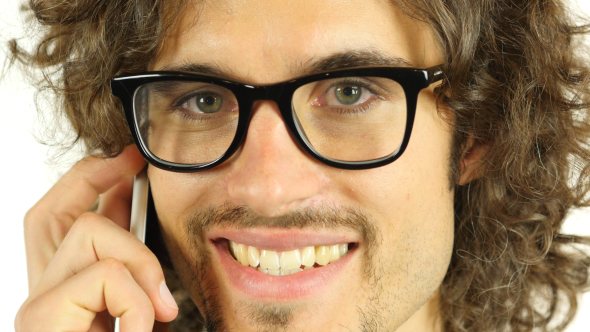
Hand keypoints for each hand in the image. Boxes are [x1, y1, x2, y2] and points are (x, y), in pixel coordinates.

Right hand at [15, 145, 178, 331]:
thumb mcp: (139, 306)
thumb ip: (132, 268)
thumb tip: (139, 219)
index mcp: (66, 290)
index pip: (60, 221)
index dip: (89, 182)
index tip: (127, 160)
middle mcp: (42, 293)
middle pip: (51, 212)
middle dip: (95, 176)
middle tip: (135, 160)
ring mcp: (38, 304)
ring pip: (89, 228)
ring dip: (139, 263)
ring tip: (158, 311)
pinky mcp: (42, 316)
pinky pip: (106, 272)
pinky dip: (137, 301)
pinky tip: (138, 329)